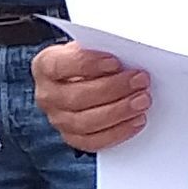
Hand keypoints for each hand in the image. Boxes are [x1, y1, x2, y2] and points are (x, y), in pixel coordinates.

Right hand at [33, 39, 148, 152]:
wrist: (82, 78)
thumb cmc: (88, 59)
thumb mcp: (90, 46)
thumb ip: (101, 49)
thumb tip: (126, 58)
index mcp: (45, 66)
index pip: (60, 66)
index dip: (88, 64)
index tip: (115, 62)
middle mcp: (47, 95)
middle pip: (77, 97)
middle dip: (113, 89)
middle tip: (139, 81)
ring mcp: (57, 119)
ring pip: (85, 122)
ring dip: (119, 112)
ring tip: (142, 100)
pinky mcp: (72, 137)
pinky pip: (93, 142)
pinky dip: (118, 132)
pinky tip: (135, 120)